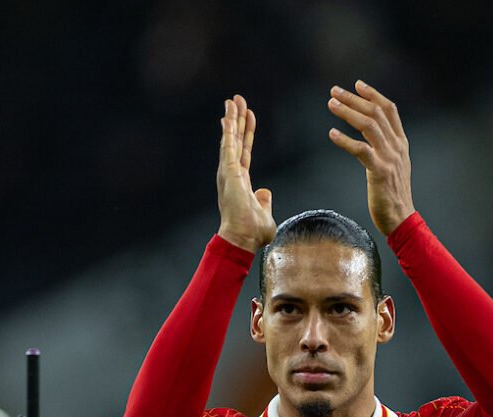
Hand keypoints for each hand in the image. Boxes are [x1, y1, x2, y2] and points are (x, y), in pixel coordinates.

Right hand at [217, 94, 275, 251]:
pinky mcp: (228, 172)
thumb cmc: (252, 233)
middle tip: (237, 100)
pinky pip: (228, 147)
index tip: (247, 117)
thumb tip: (265, 192)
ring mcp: (229, 172)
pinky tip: (228, 115)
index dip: (246, 134)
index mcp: (241, 181)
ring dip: (231, 119)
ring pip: (230, 140)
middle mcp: (232, 174)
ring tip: (232, 100)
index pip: (244, 151)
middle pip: (236, 141)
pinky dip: (228, 130)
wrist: (243, 239)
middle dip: (237, 120)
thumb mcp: (265, 213)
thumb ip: (264, 201)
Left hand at [327, 80, 414, 235]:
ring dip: (347, 112)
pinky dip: (345, 140)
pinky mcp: (379, 171)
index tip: (357, 84)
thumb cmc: (393, 195)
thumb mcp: (395, 166)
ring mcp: (389, 158)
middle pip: (376, 113)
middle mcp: (397, 146)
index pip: (390, 110)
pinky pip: (361, 150)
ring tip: (331, 104)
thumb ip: (386, 148)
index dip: (373, 94)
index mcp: (402, 143)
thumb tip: (372, 136)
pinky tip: (332, 134)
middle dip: (354, 99)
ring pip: (368, 125)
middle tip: (334, 91)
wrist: (401, 219)